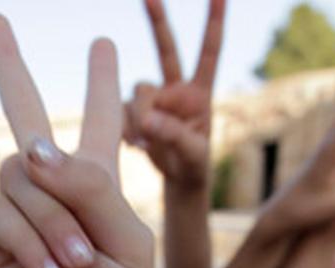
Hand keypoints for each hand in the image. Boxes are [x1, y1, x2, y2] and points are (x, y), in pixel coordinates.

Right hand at [0, 15, 154, 267]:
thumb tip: (32, 149)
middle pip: (25, 115)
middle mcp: (52, 191)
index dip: (100, 87)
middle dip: (8, 66)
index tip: (102, 45)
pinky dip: (33, 243)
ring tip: (77, 265)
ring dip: (55, 221)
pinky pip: (2, 215)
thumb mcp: (128, 241)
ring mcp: (17, 214)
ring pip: (22, 175)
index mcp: (96, 187)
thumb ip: (91, 188)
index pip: (100, 125)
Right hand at [124, 0, 224, 190]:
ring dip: (139, 115)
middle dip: (157, 20)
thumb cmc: (194, 164)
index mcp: (200, 92)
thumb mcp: (192, 154)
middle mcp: (176, 87)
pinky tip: (136, 146)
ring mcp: (154, 98)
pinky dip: (125, 128)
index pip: (209, 52)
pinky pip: (121, 110)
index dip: (213, 23)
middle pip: (166, 49)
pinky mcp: (134, 110)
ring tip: (147, 143)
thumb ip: (173, 135)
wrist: (177, 178)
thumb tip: (147, 120)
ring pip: (138, 90)